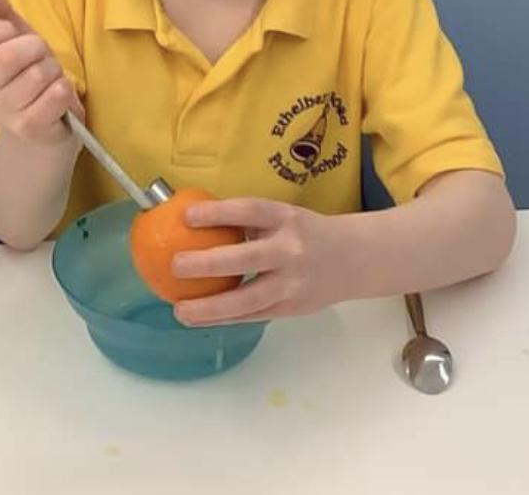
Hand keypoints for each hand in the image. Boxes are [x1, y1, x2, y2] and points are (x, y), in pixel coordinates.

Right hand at [0, 0, 83, 147]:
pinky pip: (56, 94)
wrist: (43, 123)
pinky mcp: (28, 128)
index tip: (13, 33)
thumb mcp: (13, 36)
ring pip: (37, 74)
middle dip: (33, 48)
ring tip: (47, 77)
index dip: (2, 28)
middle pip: (5, 56)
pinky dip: (64, 89)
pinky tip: (56, 95)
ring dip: (52, 69)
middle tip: (38, 55)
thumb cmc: (25, 73)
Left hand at [170, 198, 356, 325]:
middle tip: (176, 265)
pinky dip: (224, 318)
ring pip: (249, 300)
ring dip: (211, 307)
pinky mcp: (291, 309)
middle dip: (208, 264)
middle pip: (247, 259)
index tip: (186, 216)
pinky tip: (198, 318)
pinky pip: (252, 316)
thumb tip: (190, 220)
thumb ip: (247, 221)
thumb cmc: (304, 232)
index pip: (249, 211)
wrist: (353, 259)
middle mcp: (291, 250)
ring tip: (179, 309)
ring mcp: (292, 284)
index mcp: (286, 219)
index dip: (218, 213)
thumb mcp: (282, 216)